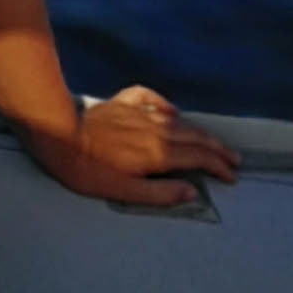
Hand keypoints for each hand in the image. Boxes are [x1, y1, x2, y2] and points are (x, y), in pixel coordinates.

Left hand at [21, 85, 240, 206]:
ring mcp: (139, 113)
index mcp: (159, 153)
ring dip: (198, 131)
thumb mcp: (124, 191)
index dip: (218, 166)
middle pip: (195, 137)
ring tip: (212, 141)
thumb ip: (161, 193)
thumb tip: (192, 192)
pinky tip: (170, 111)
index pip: (198, 158)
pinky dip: (165, 105)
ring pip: (177, 120)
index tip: (231, 176)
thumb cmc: (89, 170)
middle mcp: (155, 129)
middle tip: (233, 159)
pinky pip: (151, 99)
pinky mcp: (123, 102)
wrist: (59, 134)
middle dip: (217, 149)